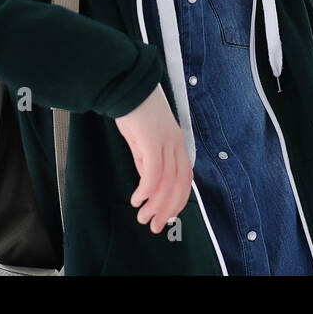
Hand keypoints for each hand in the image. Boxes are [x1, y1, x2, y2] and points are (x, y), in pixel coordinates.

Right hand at [113, 83, 192, 233]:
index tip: (169, 216)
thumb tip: (148, 182)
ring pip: (167, 183)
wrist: (127, 86)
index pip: (185, 178)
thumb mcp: (143, 139)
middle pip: (179, 184)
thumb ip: (147, 160)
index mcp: (176, 143)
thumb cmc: (134, 109)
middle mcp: (175, 144)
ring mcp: (166, 142)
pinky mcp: (152, 141)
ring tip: (144, 218)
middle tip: (156, 226)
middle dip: (168, 209)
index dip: (178, 200)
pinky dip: (146, 191)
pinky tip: (137, 200)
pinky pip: (153, 173)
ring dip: (155, 205)